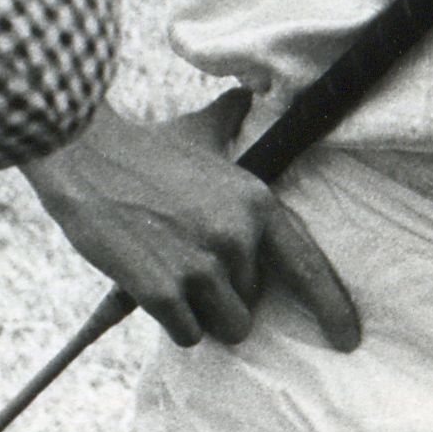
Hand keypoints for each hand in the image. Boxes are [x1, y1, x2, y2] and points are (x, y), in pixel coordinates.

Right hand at [21, 92, 360, 350]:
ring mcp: (200, 265)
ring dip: (202, 313)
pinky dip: (174, 322)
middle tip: (188, 258)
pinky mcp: (163, 291)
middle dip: (225, 292)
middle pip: (252, 302)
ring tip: (173, 273)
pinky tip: (153, 285)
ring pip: (224, 326)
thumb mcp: (202, 130)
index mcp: (255, 201)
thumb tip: (248, 92)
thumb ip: (231, 120)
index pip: (306, 262)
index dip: (331, 305)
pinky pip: (188, 334)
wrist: (85, 157)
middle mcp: (236, 236)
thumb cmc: (145, 147)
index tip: (347, 339)